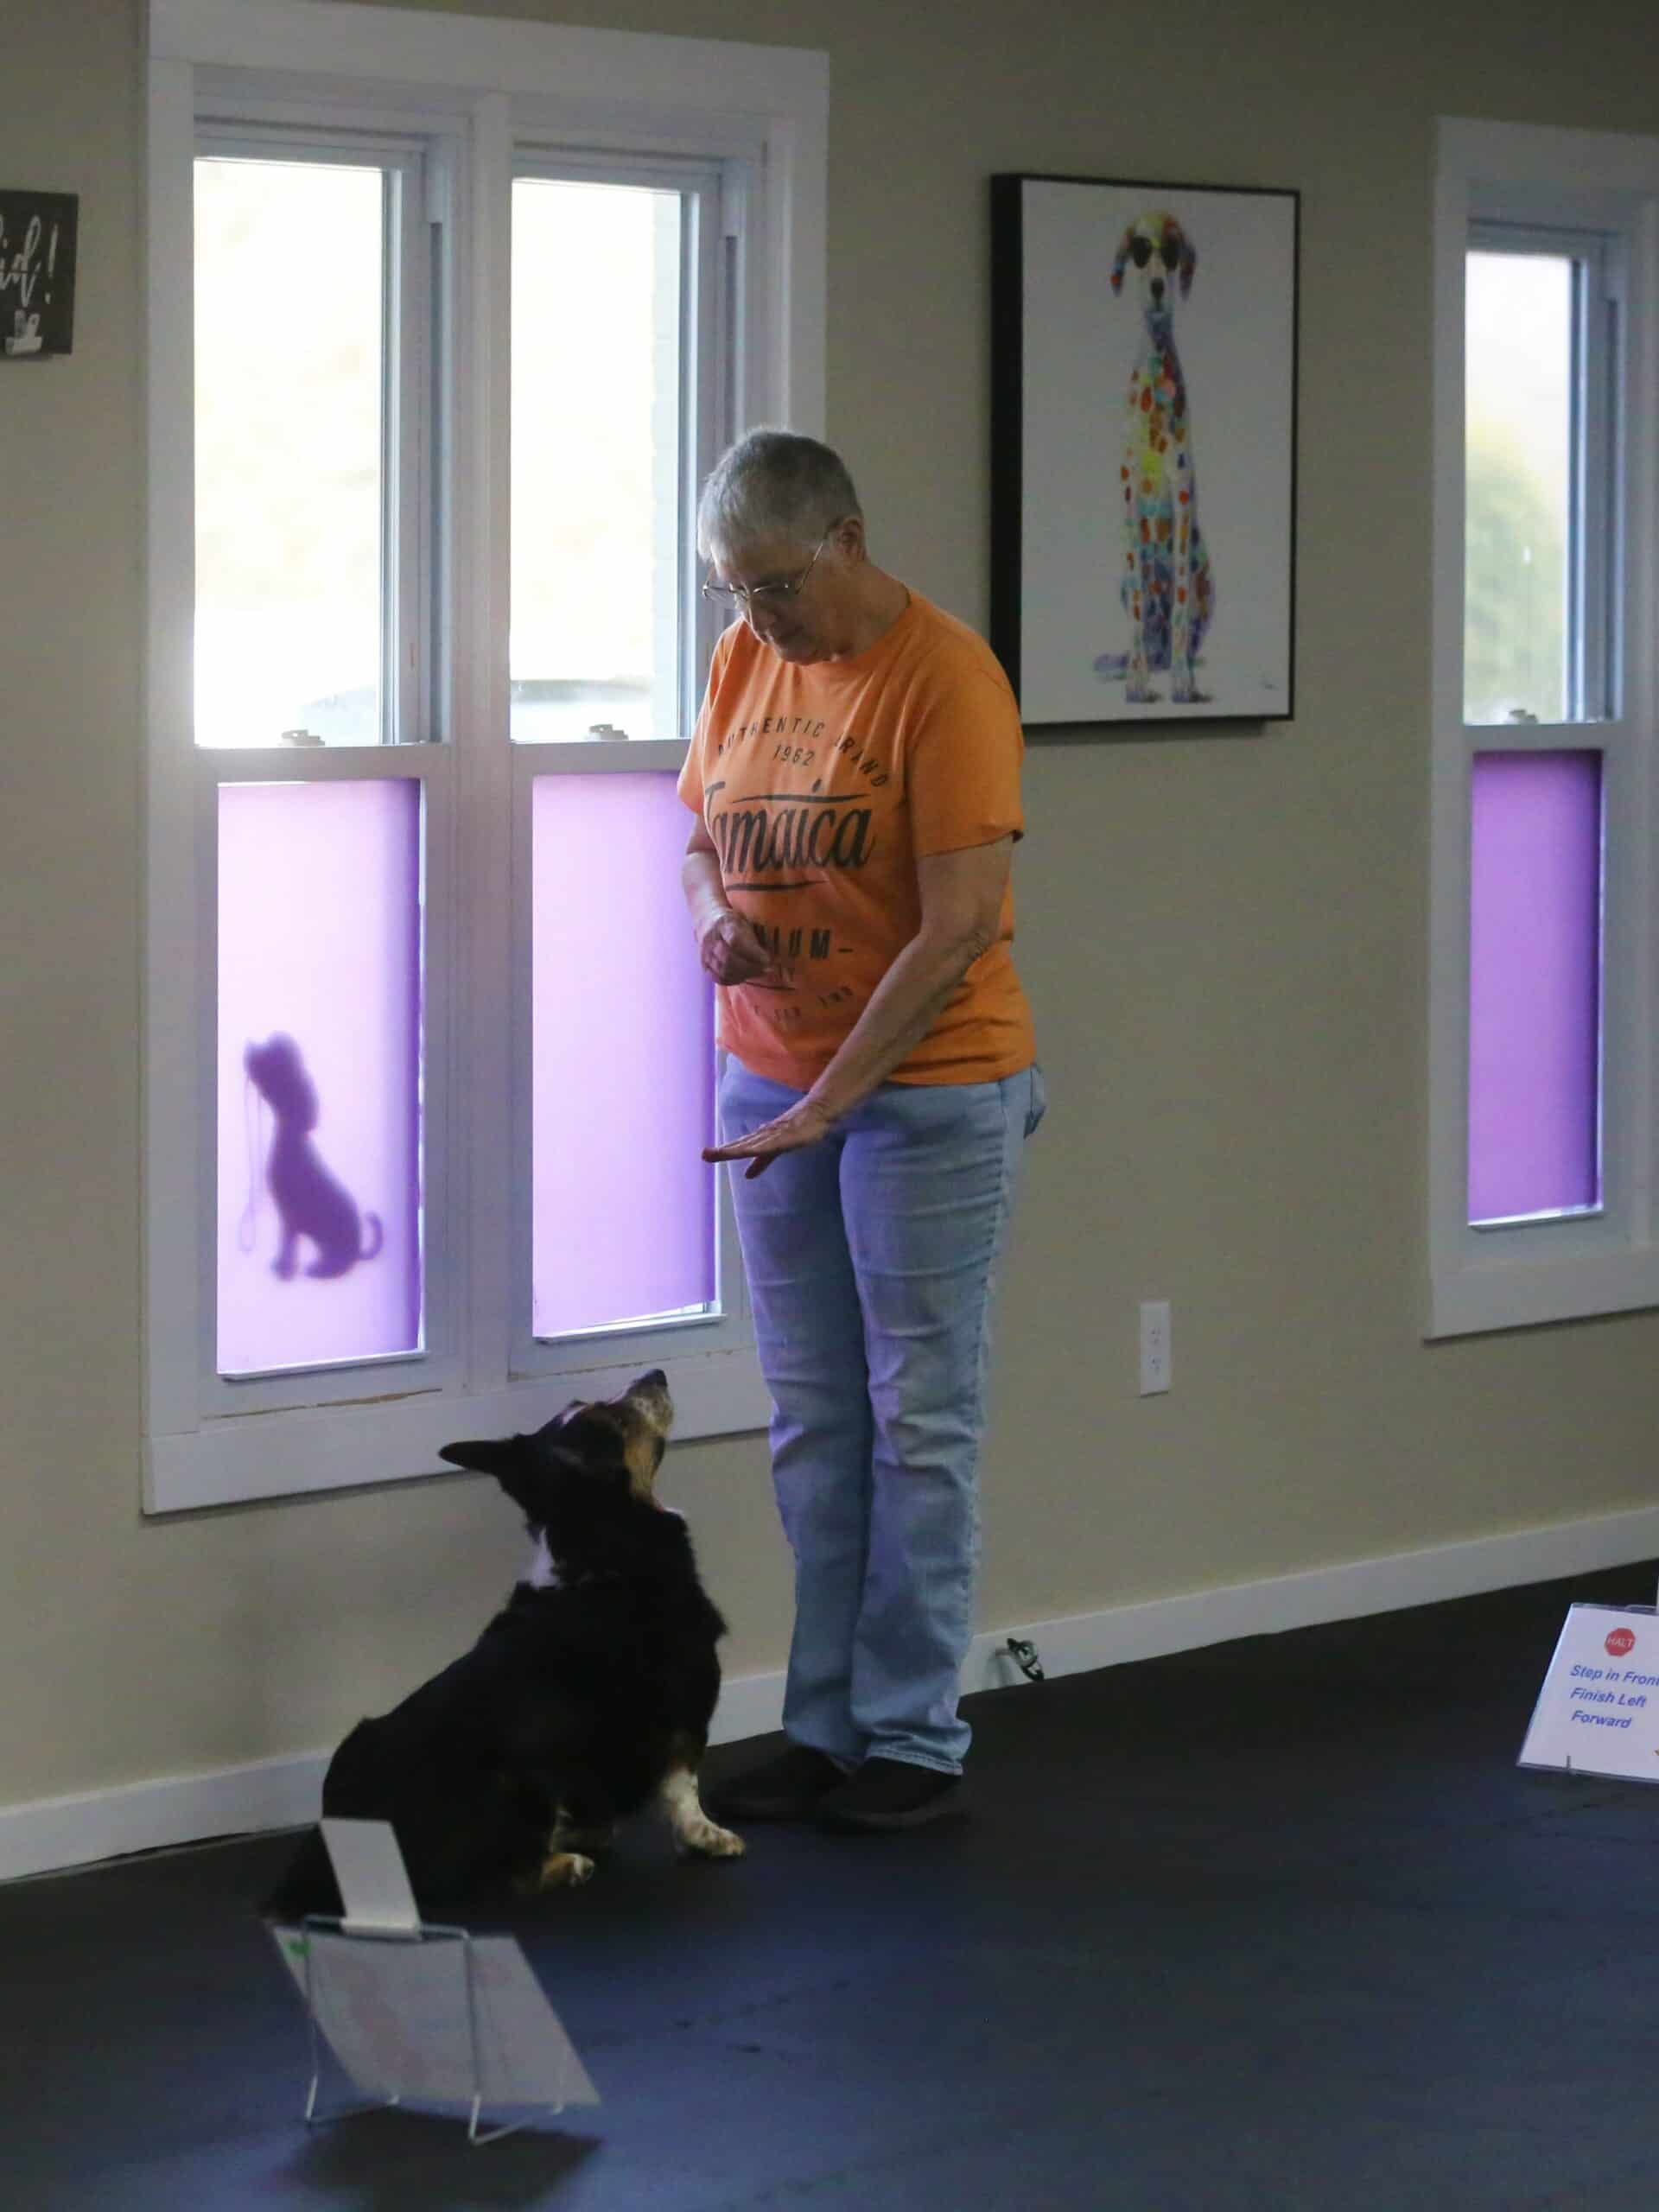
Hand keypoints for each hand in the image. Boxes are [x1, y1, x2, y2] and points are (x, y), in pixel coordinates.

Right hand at [697, 907, 776, 985]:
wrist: (707, 922)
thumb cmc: (731, 923)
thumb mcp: (743, 922)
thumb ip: (752, 939)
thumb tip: (768, 960)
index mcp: (722, 925)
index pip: (735, 941)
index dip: (753, 953)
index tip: (768, 959)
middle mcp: (710, 940)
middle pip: (728, 959)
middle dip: (750, 967)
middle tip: (765, 969)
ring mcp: (705, 954)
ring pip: (724, 971)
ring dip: (744, 975)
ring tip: (758, 973)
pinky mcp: (704, 966)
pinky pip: (719, 979)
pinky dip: (734, 980)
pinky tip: (745, 976)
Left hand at [703, 1095, 836, 1178]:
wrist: (816, 1112)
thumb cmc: (795, 1129)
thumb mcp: (775, 1149)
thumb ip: (761, 1162)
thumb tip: (747, 1176)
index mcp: (758, 1139)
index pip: (737, 1146)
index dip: (722, 1151)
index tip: (705, 1155)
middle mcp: (763, 1135)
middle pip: (741, 1145)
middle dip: (723, 1151)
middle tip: (704, 1154)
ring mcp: (775, 1135)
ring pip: (753, 1144)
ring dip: (738, 1149)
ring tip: (721, 1153)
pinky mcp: (788, 1137)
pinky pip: (773, 1144)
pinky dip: (761, 1148)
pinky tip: (750, 1151)